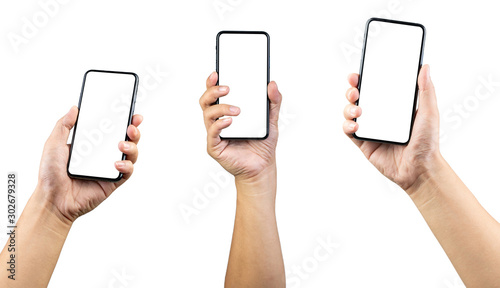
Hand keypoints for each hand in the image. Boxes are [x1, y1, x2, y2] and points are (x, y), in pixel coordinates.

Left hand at [35, 106, 142, 222]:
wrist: (52, 199)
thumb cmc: (51, 174)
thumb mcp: (54, 144)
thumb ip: (64, 125)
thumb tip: (74, 109)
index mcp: (92, 144)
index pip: (112, 128)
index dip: (124, 120)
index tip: (130, 111)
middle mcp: (104, 154)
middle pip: (127, 139)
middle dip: (134, 131)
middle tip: (131, 127)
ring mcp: (110, 167)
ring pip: (131, 154)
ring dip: (132, 146)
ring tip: (122, 144)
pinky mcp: (113, 181)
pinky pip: (127, 172)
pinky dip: (126, 166)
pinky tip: (117, 163)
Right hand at [199, 72, 281, 181]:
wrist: (262, 167)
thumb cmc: (262, 144)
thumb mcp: (271, 120)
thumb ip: (273, 102)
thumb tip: (272, 84)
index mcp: (227, 112)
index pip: (215, 94)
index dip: (212, 82)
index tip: (217, 72)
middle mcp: (218, 121)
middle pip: (206, 101)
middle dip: (213, 91)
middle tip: (227, 88)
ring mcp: (215, 134)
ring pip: (208, 114)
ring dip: (221, 107)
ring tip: (237, 110)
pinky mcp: (215, 147)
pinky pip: (212, 133)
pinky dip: (220, 124)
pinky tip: (230, 121)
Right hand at [343, 65, 441, 191]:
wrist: (420, 169)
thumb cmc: (428, 143)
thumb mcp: (429, 112)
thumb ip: (426, 90)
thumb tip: (425, 67)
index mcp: (393, 106)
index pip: (375, 88)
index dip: (364, 79)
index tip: (359, 74)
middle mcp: (379, 116)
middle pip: (358, 98)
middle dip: (352, 91)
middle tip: (355, 90)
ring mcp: (370, 129)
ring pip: (350, 113)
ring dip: (348, 108)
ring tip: (357, 110)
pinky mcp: (364, 143)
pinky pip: (349, 131)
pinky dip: (348, 125)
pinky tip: (356, 125)